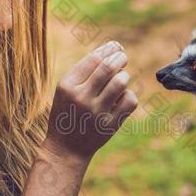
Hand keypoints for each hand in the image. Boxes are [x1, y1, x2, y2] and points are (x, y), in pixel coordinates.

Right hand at [43, 41, 137, 160]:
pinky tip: (122, 97)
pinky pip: (129, 100)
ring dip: (124, 76)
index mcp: (67, 85)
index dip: (109, 49)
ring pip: (121, 82)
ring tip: (121, 78)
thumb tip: (115, 49)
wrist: (66, 149)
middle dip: (120, 58)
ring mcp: (96, 112)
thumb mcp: (67, 90)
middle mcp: (81, 97)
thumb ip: (86, 71)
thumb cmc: (68, 112)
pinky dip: (129, 95)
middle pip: (108, 67)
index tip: (116, 47)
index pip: (93, 59)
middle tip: (123, 58)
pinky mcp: (110, 124)